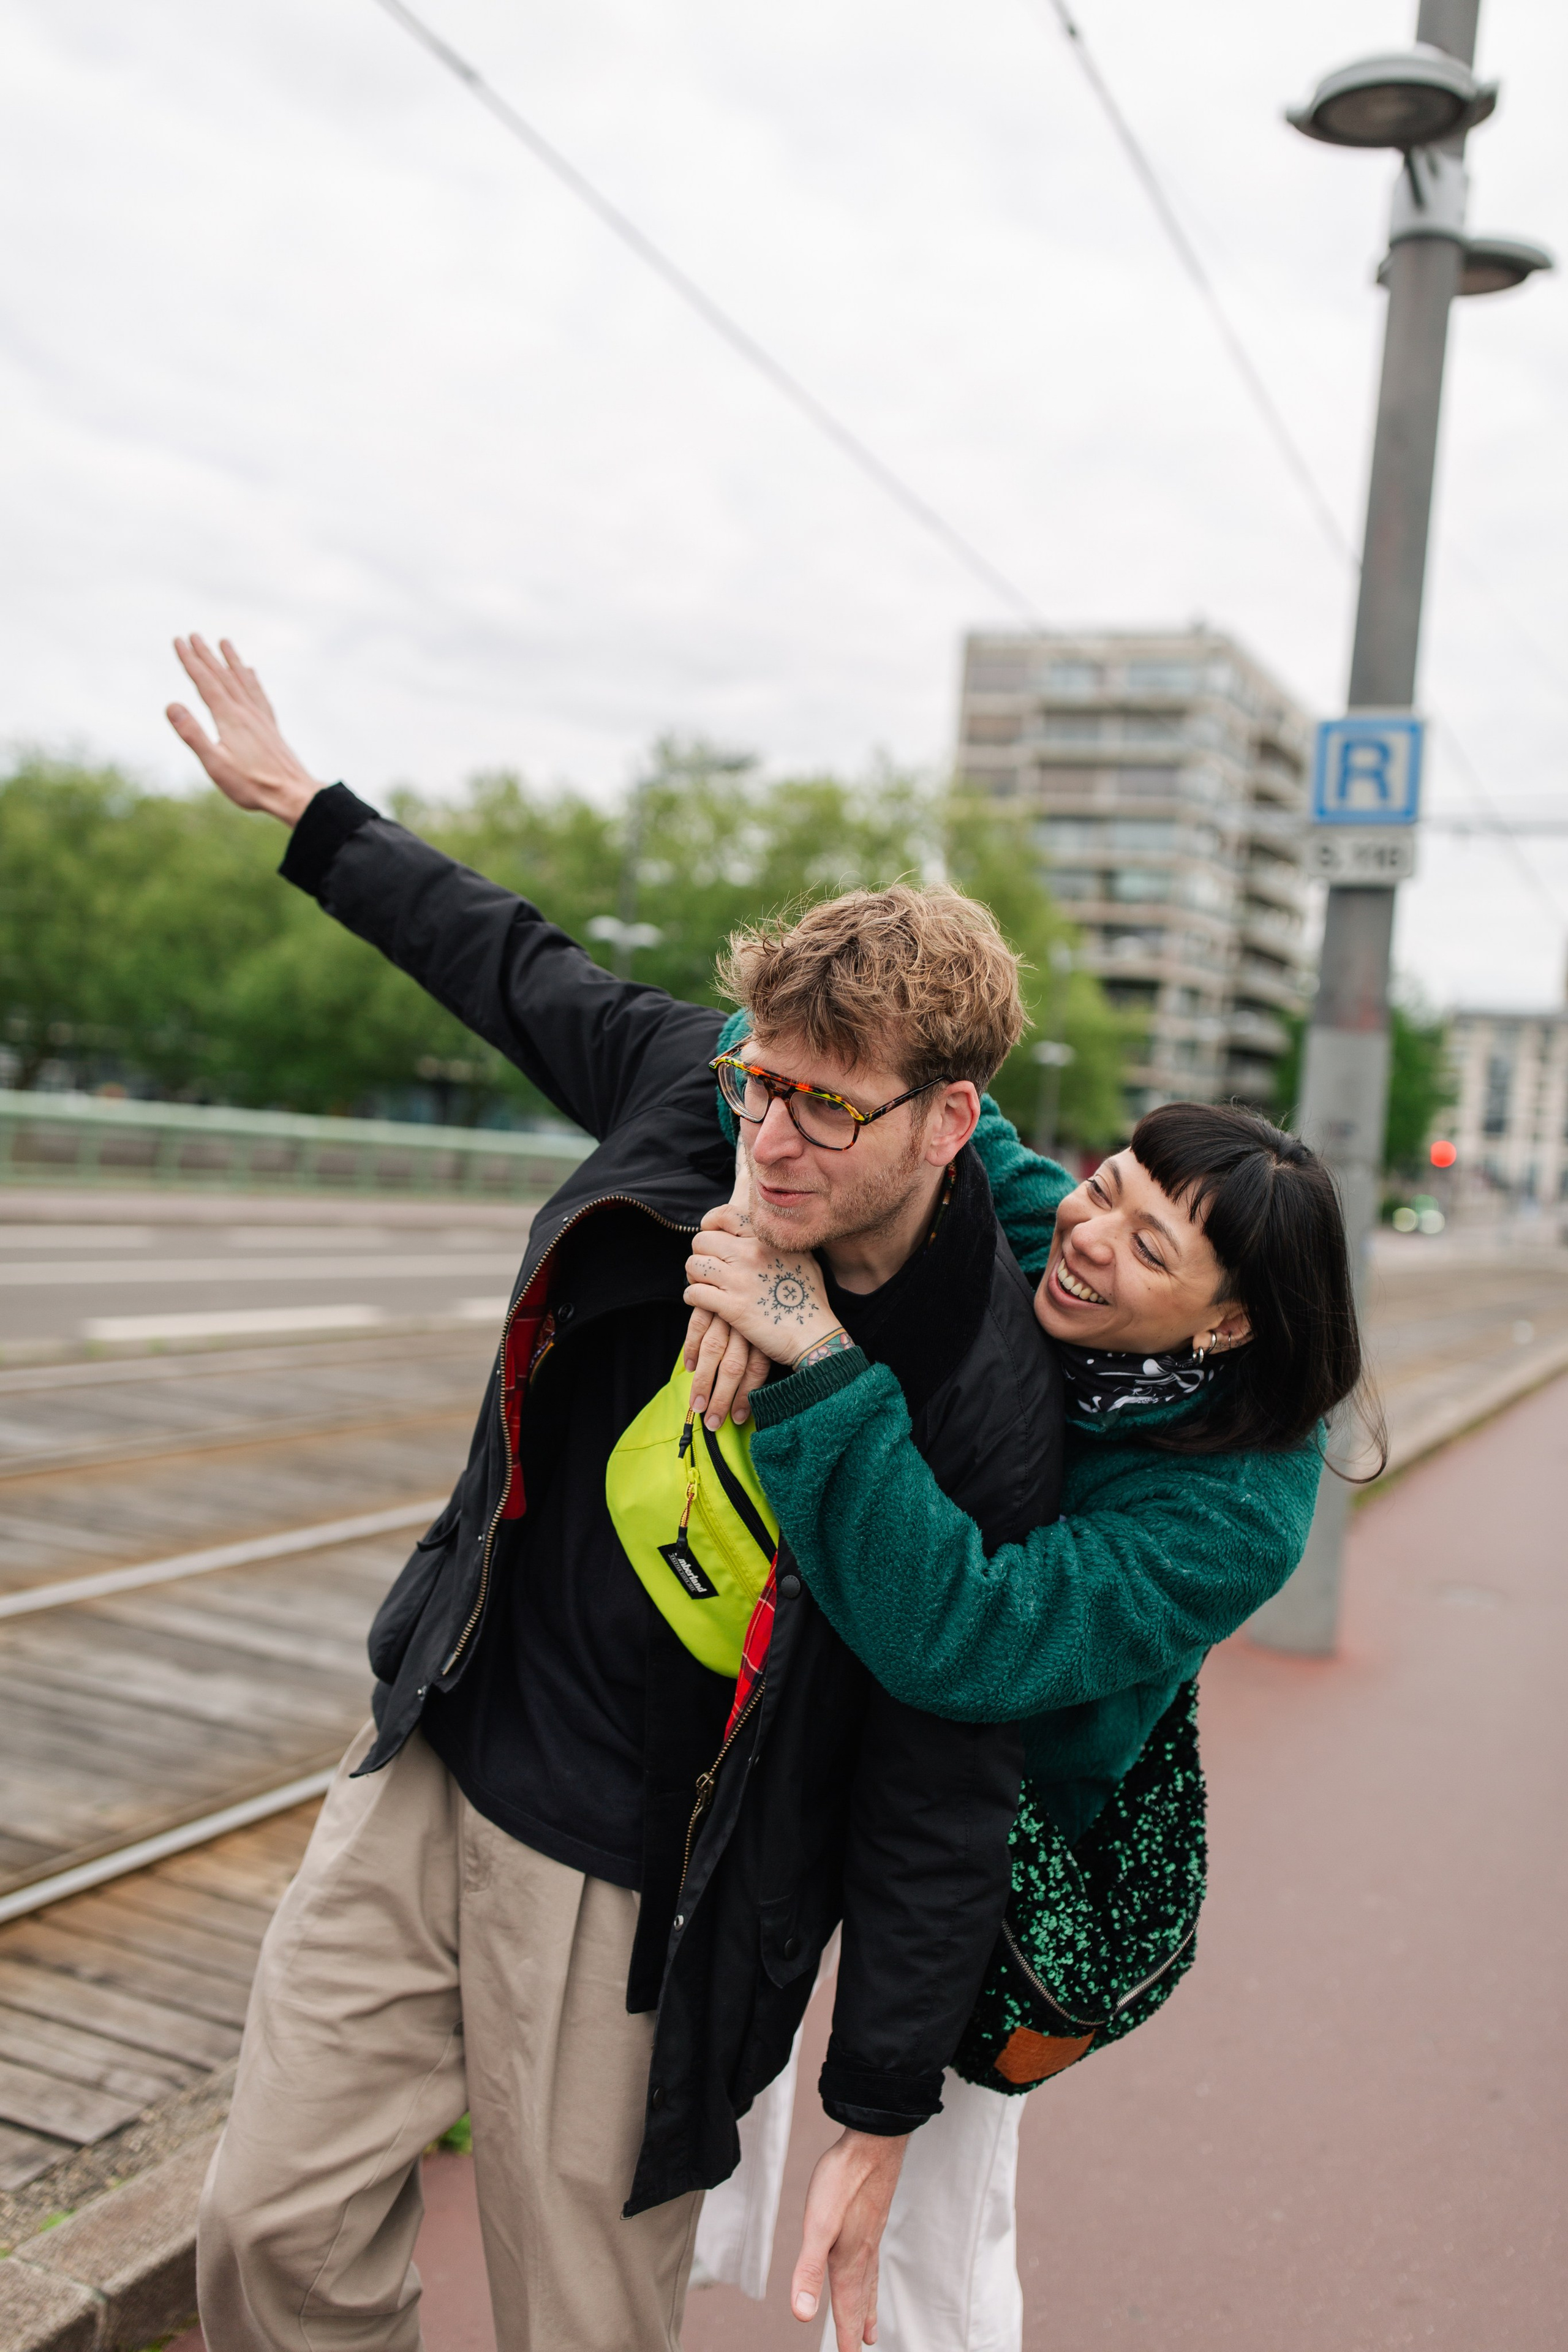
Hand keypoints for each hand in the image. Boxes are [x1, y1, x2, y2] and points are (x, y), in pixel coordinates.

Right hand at [166, 634, 323, 823]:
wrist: (293, 794)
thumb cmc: (252, 784)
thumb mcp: (215, 763)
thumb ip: (192, 734)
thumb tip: (171, 705)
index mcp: (229, 717)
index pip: (205, 682)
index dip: (190, 660)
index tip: (178, 640)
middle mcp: (246, 711)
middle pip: (223, 676)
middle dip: (206, 655)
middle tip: (193, 635)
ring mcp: (260, 718)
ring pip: (243, 680)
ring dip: (231, 660)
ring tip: (225, 642)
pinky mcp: (271, 727)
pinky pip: (259, 694)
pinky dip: (252, 679)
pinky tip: (251, 673)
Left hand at [684, 1215, 835, 1366]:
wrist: (814, 1336)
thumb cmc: (811, 1299)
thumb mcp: (803, 1258)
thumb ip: (782, 1241)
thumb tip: (767, 1230)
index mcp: (767, 1239)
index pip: (725, 1215)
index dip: (710, 1223)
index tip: (711, 1236)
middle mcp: (751, 1254)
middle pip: (702, 1240)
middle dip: (700, 1254)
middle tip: (709, 1269)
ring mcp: (739, 1280)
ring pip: (693, 1265)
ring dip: (694, 1276)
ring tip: (705, 1285)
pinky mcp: (731, 1306)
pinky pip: (694, 1292)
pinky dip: (692, 1297)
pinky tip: (702, 1302)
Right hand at [684, 1306, 771, 1431]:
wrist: (757, 1265)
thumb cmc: (770, 1306)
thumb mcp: (774, 1327)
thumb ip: (764, 1352)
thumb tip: (756, 1388)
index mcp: (766, 1334)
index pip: (756, 1370)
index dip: (746, 1396)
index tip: (738, 1419)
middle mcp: (748, 1324)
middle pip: (733, 1366)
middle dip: (721, 1397)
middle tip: (712, 1422)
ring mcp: (728, 1312)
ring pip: (713, 1350)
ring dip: (703, 1381)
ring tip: (697, 1405)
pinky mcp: (711, 1301)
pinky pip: (698, 1326)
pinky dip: (691, 1348)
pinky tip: (690, 1368)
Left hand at [790, 2128, 907, 2346]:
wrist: (873, 2142)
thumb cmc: (843, 2181)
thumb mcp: (817, 2226)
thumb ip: (808, 2270)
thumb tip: (802, 2313)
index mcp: (848, 2260)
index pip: (847, 2309)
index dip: (845, 2337)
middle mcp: (863, 2253)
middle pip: (861, 2300)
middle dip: (858, 2326)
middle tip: (861, 2347)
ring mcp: (870, 2235)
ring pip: (870, 2281)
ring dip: (868, 2306)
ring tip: (871, 2326)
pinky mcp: (872, 2218)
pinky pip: (873, 2260)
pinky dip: (872, 2278)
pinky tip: (868, 2268)